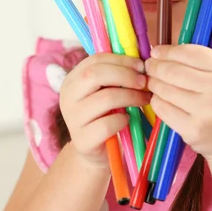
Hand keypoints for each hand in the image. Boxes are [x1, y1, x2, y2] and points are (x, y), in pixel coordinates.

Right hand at [59, 53, 150, 167]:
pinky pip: (107, 124)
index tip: (141, 66)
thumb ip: (117, 75)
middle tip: (144, 82)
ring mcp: (72, 119)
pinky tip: (127, 120)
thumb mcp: (108, 91)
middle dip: (125, 75)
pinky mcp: (82, 140)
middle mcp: (67, 97)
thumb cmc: (107, 115)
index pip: (95, 60)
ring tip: (144, 99)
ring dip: (131, 96)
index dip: (121, 60)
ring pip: (105, 98)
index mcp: (73, 80)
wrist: (97, 151)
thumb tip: (142, 59)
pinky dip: (123, 120)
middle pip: (95, 75)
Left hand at [145, 44, 211, 160]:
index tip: (155, 52)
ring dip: (153, 84)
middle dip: (155, 67)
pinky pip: (163, 109)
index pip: (189, 53)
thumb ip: (199, 63)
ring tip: (152, 82)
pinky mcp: (192, 130)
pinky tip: (159, 99)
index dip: (168, 51)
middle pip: (174, 71)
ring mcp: (205, 111)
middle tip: (148, 67)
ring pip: (166, 90)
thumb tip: (161, 53)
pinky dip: (156, 101)